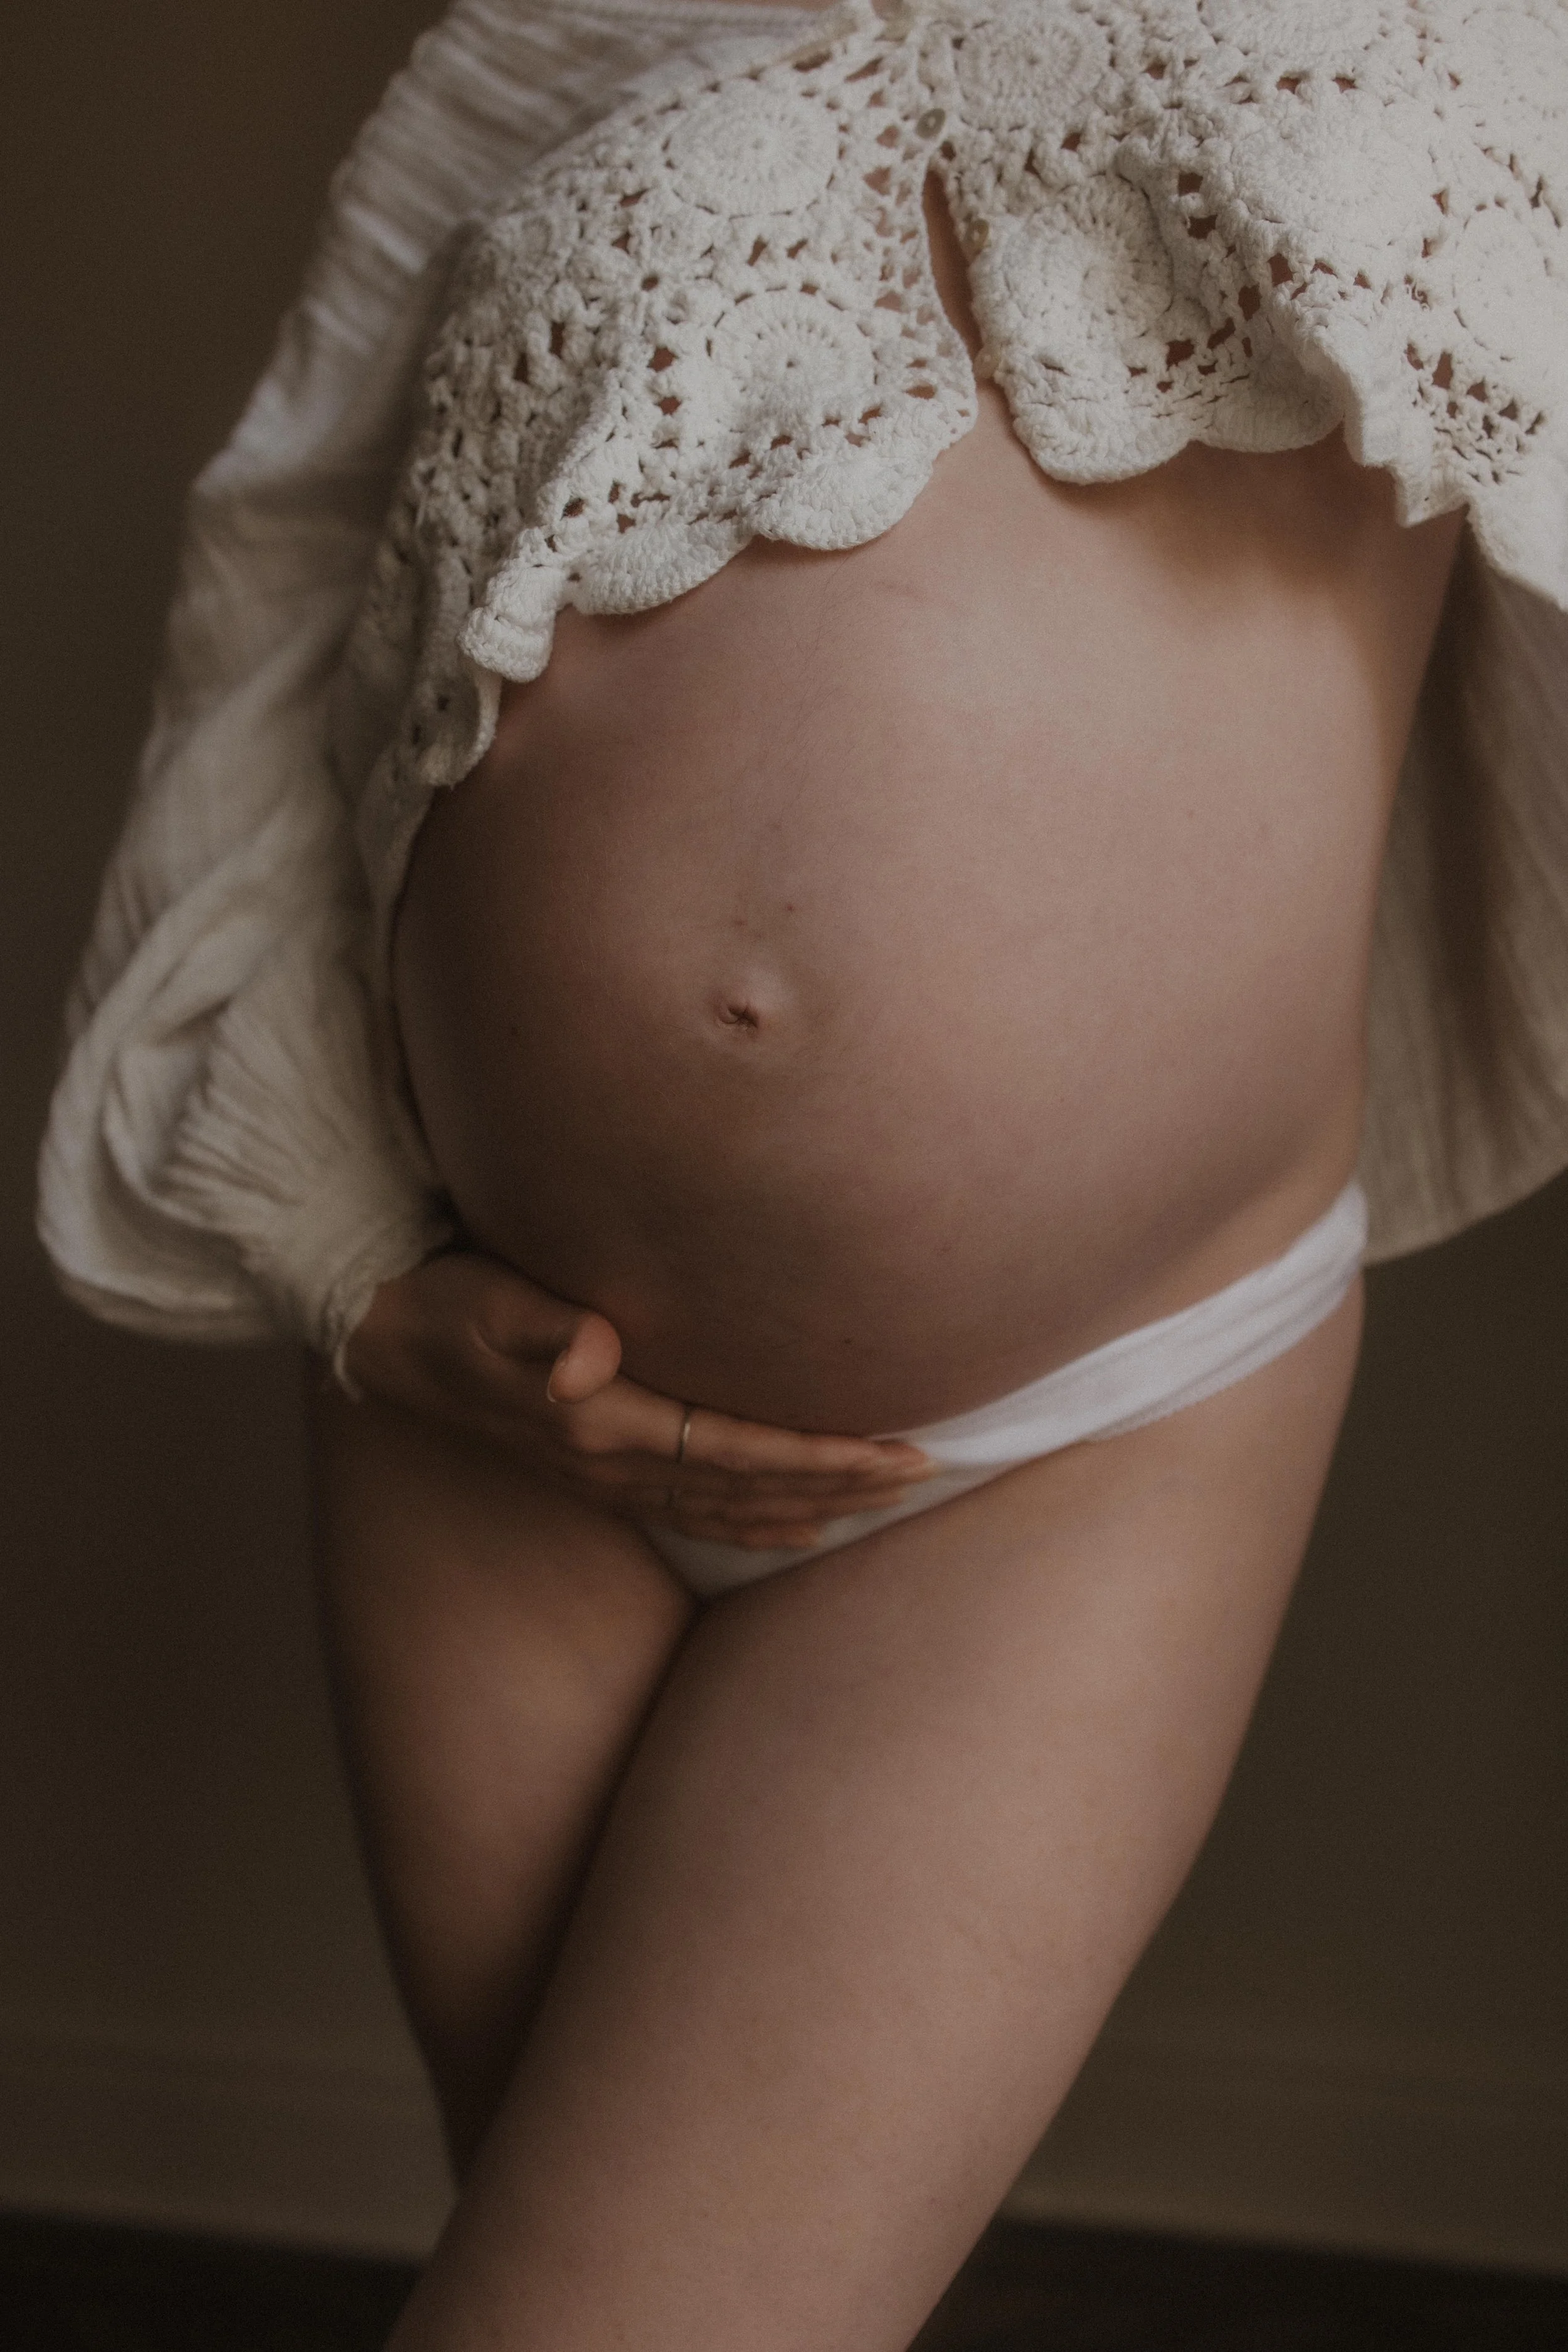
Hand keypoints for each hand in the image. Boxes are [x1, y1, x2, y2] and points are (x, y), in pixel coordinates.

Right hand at [341, 1248, 929, 1548]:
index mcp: (604, 1426)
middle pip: (754, 1487)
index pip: (741, 1451)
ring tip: (888, 1501)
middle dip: (845, 1485)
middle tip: (930, 1477)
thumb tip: (585, 1357)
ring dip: (814, 1504)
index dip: (825, 1454)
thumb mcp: (485, 1301)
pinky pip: (697, 1511)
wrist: (374, 1338)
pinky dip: (758, 1522)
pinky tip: (800, 1527)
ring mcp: (604, 1477)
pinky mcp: (594, 1471)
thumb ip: (543, 1326)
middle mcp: (613, 1464)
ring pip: (733, 1506)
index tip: (899, 1452)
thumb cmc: (437, 1304)